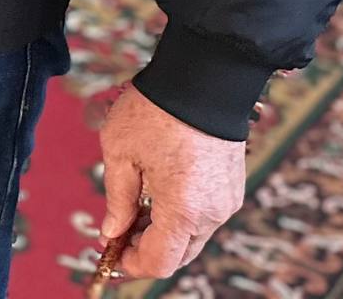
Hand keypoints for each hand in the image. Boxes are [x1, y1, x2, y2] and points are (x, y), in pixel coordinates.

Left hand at [96, 86, 244, 278]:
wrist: (203, 77)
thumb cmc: (156, 110)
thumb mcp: (121, 152)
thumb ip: (117, 199)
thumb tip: (111, 232)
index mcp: (183, 209)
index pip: (159, 262)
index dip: (131, 264)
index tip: (110, 253)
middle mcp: (212, 213)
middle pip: (179, 255)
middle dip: (146, 249)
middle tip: (118, 231)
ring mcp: (227, 201)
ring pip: (193, 237)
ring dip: (164, 233)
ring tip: (134, 207)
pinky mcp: (233, 187)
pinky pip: (205, 216)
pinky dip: (182, 216)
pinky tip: (158, 194)